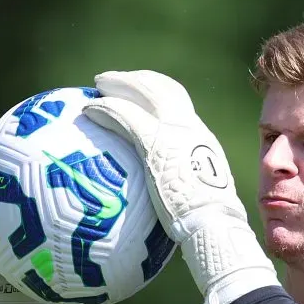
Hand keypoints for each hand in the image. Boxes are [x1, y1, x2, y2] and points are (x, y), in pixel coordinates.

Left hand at [82, 70, 280, 303]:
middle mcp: (190, 127)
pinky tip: (90, 111)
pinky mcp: (155, 144)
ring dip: (119, 86)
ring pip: (143, 94)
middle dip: (136, 80)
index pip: (179, 101)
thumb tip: (172, 199)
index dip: (158, 90)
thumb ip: (184, 185)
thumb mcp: (199, 195)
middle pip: (161, 88)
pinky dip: (107, 110)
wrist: (213, 223)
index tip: (142, 90)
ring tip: (98, 86)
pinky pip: (125, 117)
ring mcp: (173, 132)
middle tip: (114, 80)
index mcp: (200, 137)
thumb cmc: (208, 223)